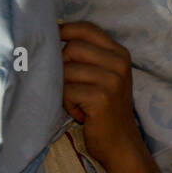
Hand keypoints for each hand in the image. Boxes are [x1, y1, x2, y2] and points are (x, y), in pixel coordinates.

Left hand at [59, 22, 146, 166]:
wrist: (120, 143)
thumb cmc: (105, 109)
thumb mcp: (103, 76)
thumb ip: (87, 56)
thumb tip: (51, 36)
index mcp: (120, 54)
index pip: (87, 29)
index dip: (65, 31)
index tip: (51, 40)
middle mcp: (119, 63)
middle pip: (72, 48)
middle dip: (62, 66)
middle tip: (70, 85)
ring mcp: (112, 80)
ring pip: (66, 71)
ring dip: (64, 88)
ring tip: (76, 102)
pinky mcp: (101, 97)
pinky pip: (67, 91)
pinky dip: (67, 104)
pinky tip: (80, 113)